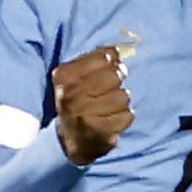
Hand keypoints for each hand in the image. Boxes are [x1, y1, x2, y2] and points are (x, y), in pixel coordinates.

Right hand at [50, 46, 133, 165]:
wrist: (69, 140)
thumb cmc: (77, 102)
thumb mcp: (77, 77)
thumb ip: (96, 60)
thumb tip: (117, 51)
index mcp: (64, 76)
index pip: (103, 57)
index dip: (112, 62)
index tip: (109, 68)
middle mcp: (71, 95)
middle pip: (115, 76)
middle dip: (117, 82)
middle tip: (110, 90)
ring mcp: (83, 114)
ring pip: (123, 96)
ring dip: (121, 102)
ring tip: (108, 108)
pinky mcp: (98, 131)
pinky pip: (127, 116)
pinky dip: (123, 118)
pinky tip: (112, 120)